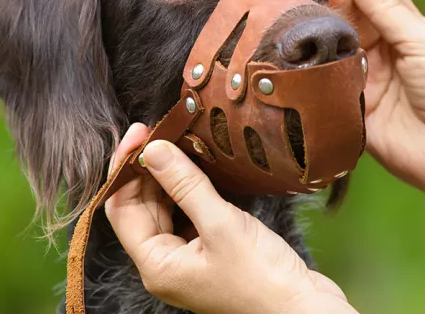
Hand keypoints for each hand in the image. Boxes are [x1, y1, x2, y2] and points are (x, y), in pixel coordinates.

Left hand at [105, 124, 356, 313]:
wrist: (304, 308)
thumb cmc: (263, 277)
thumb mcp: (221, 224)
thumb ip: (185, 185)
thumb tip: (153, 149)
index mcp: (156, 264)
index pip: (120, 208)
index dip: (125, 168)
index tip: (140, 132)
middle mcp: (165, 263)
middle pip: (140, 206)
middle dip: (147, 168)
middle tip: (160, 128)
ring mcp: (187, 257)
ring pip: (164, 207)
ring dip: (168, 176)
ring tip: (179, 140)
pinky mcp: (209, 250)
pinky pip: (187, 213)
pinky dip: (189, 189)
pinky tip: (199, 166)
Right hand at [320, 0, 424, 207]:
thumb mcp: (421, 41)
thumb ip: (385, 7)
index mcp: (404, 27)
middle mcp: (379, 49)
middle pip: (347, 11)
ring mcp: (361, 78)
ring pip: (330, 43)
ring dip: (317, 24)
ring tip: (305, 6)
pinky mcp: (348, 107)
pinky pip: (323, 82)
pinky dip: (310, 66)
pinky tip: (297, 49)